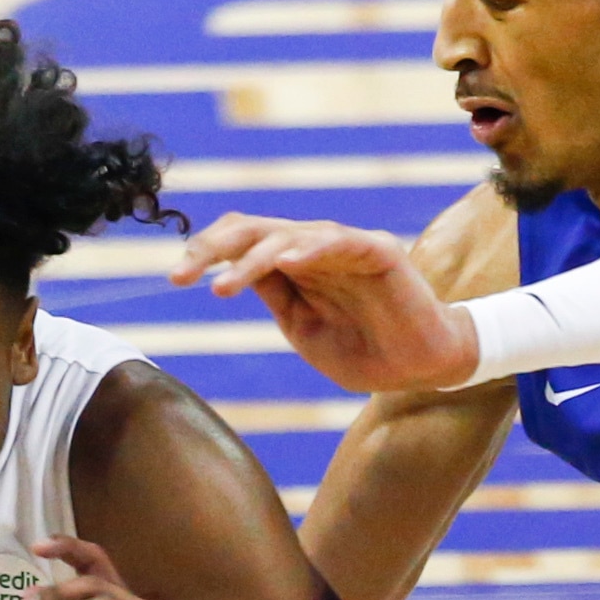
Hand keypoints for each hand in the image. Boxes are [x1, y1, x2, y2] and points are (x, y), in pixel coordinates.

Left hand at [169, 213, 482, 393]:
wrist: (423, 369)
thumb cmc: (366, 352)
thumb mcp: (304, 329)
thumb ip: (275, 297)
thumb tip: (230, 273)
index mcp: (296, 266)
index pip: (244, 243)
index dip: (207, 253)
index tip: (176, 278)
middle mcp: (317, 248)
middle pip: (257, 229)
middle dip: (213, 248)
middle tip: (182, 274)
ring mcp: (347, 246)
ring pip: (290, 235)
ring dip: (251, 259)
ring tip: (221, 287)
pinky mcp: (380, 251)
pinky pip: (340, 241)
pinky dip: (311, 248)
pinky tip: (284, 263)